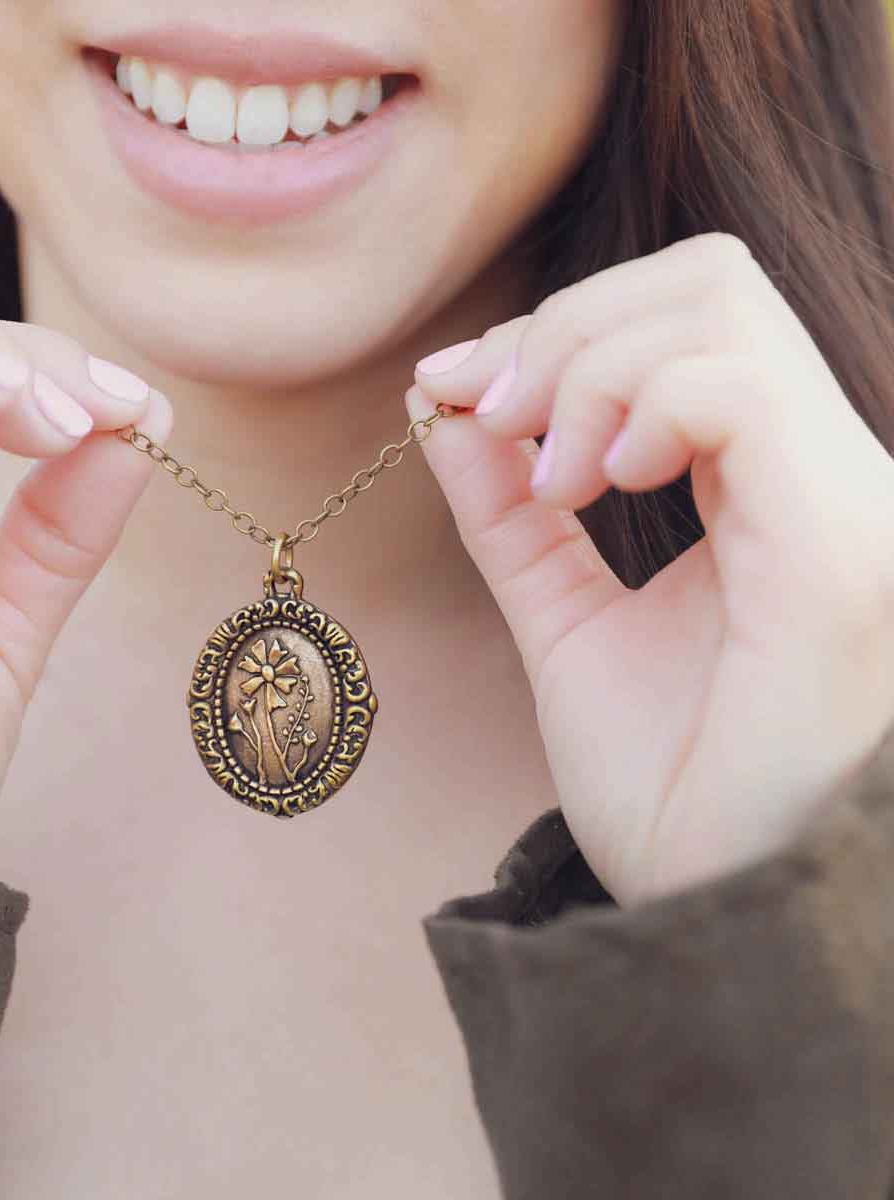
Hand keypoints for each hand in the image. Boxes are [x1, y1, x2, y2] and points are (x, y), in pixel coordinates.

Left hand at [409, 232, 893, 903]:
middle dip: (564, 326)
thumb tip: (444, 411)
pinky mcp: (834, 550)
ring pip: (717, 311)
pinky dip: (631, 411)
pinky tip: (589, 490)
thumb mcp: (563, 622)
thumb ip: (511, 515)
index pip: (686, 318)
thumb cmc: (668, 787)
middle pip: (707, 279)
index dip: (552, 329)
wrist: (721, 918)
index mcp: (767, 491)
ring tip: (545, 478)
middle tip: (492, 414)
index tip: (446, 388)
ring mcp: (841, 502)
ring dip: (583, 367)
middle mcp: (822, 476)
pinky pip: (735, 394)